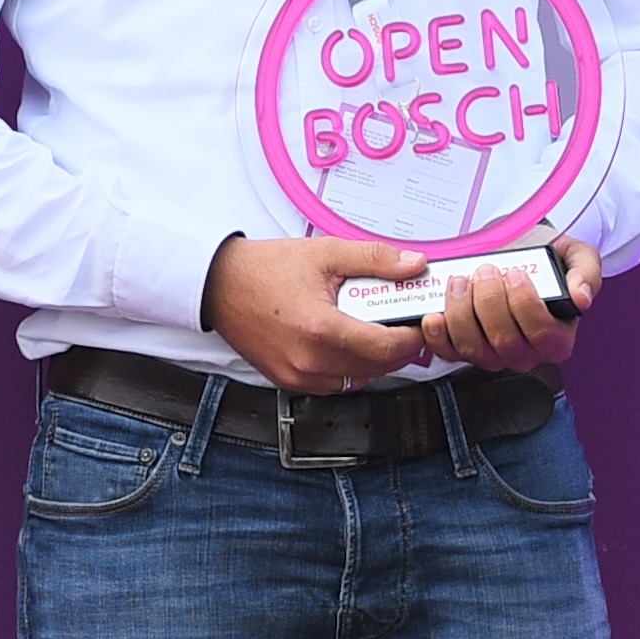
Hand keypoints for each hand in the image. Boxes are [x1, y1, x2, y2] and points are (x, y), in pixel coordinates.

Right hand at [203, 231, 431, 395]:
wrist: (219, 285)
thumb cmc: (264, 269)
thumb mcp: (326, 253)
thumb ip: (375, 259)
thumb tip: (413, 265)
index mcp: (321, 328)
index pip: (386, 348)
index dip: (412, 338)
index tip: (419, 324)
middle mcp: (310, 360)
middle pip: (378, 368)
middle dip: (399, 349)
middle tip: (405, 325)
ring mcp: (298, 375)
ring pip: (359, 380)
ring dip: (376, 361)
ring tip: (377, 332)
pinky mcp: (289, 382)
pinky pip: (335, 385)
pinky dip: (350, 369)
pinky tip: (349, 344)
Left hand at [415, 237, 601, 372]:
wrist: (514, 251)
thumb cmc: (543, 258)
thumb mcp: (574, 256)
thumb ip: (586, 273)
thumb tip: (582, 298)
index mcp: (556, 337)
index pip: (543, 337)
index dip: (526, 306)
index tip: (516, 273)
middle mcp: (525, 353)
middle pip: (506, 343)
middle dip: (490, 303)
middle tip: (485, 270)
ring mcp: (492, 354)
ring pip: (475, 349)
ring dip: (463, 313)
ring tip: (461, 281)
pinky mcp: (463, 350)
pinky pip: (449, 353)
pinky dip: (438, 336)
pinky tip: (436, 314)